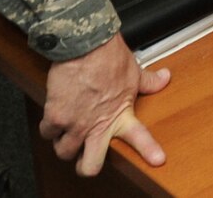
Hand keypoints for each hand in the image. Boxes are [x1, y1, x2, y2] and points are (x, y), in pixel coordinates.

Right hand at [38, 33, 169, 175]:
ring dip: (64, 143)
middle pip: (90, 167)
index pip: (140, 137)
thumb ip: (149, 82)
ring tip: (68, 132)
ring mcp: (75, 124)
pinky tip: (55, 116)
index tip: (158, 159)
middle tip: (85, 157)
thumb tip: (165, 77)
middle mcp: (97, 125)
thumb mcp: (134, 71)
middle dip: (85, 165)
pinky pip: (47, 133)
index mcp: (120, 114)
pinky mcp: (56, 117)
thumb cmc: (109, 57)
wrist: (85, 45)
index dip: (149, 151)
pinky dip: (49, 127)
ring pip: (64, 153)